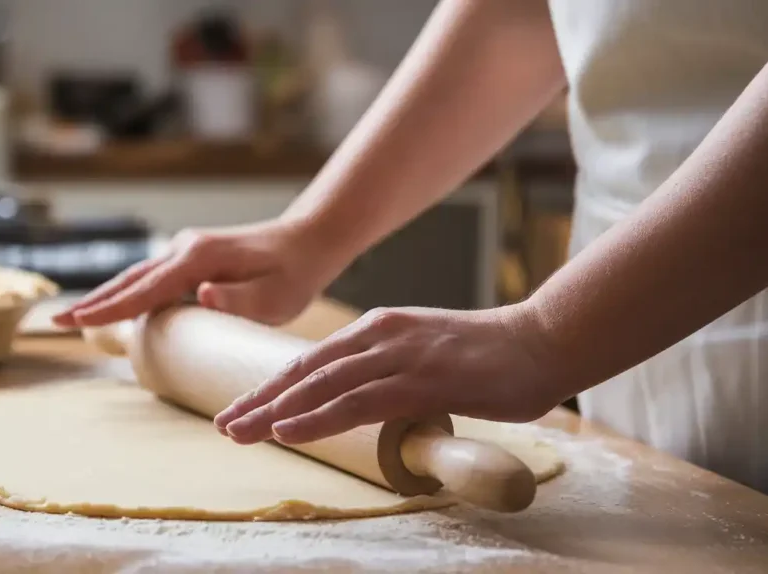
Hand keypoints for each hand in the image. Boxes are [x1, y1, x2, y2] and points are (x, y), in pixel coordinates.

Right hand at [53, 219, 346, 327]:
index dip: (111, 308)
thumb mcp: (275, 295)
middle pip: (130, 280)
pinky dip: (126, 291)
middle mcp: (185, 249)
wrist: (308, 240)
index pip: (146, 289)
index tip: (79, 322)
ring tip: (74, 317)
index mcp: (198, 259)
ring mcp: (186, 250)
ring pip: (136, 277)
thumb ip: (238, 298)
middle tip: (57, 321)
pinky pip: (150, 277)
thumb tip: (201, 294)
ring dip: (105, 296)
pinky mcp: (192, 257)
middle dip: (94, 302)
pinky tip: (114, 306)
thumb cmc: (293, 273)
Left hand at [213, 305, 566, 444]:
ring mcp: (400, 355)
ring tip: (238, 432)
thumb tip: (362, 400)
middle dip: (259, 399)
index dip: (272, 385)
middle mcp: (380, 334)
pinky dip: (318, 416)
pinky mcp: (424, 380)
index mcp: (378, 327)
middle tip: (224, 424)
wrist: (542, 341)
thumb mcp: (423, 354)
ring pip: (322, 385)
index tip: (241, 407)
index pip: (311, 359)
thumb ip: (389, 370)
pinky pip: (359, 402)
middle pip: (305, 371)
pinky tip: (288, 430)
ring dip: (275, 411)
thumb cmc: (487, 354)